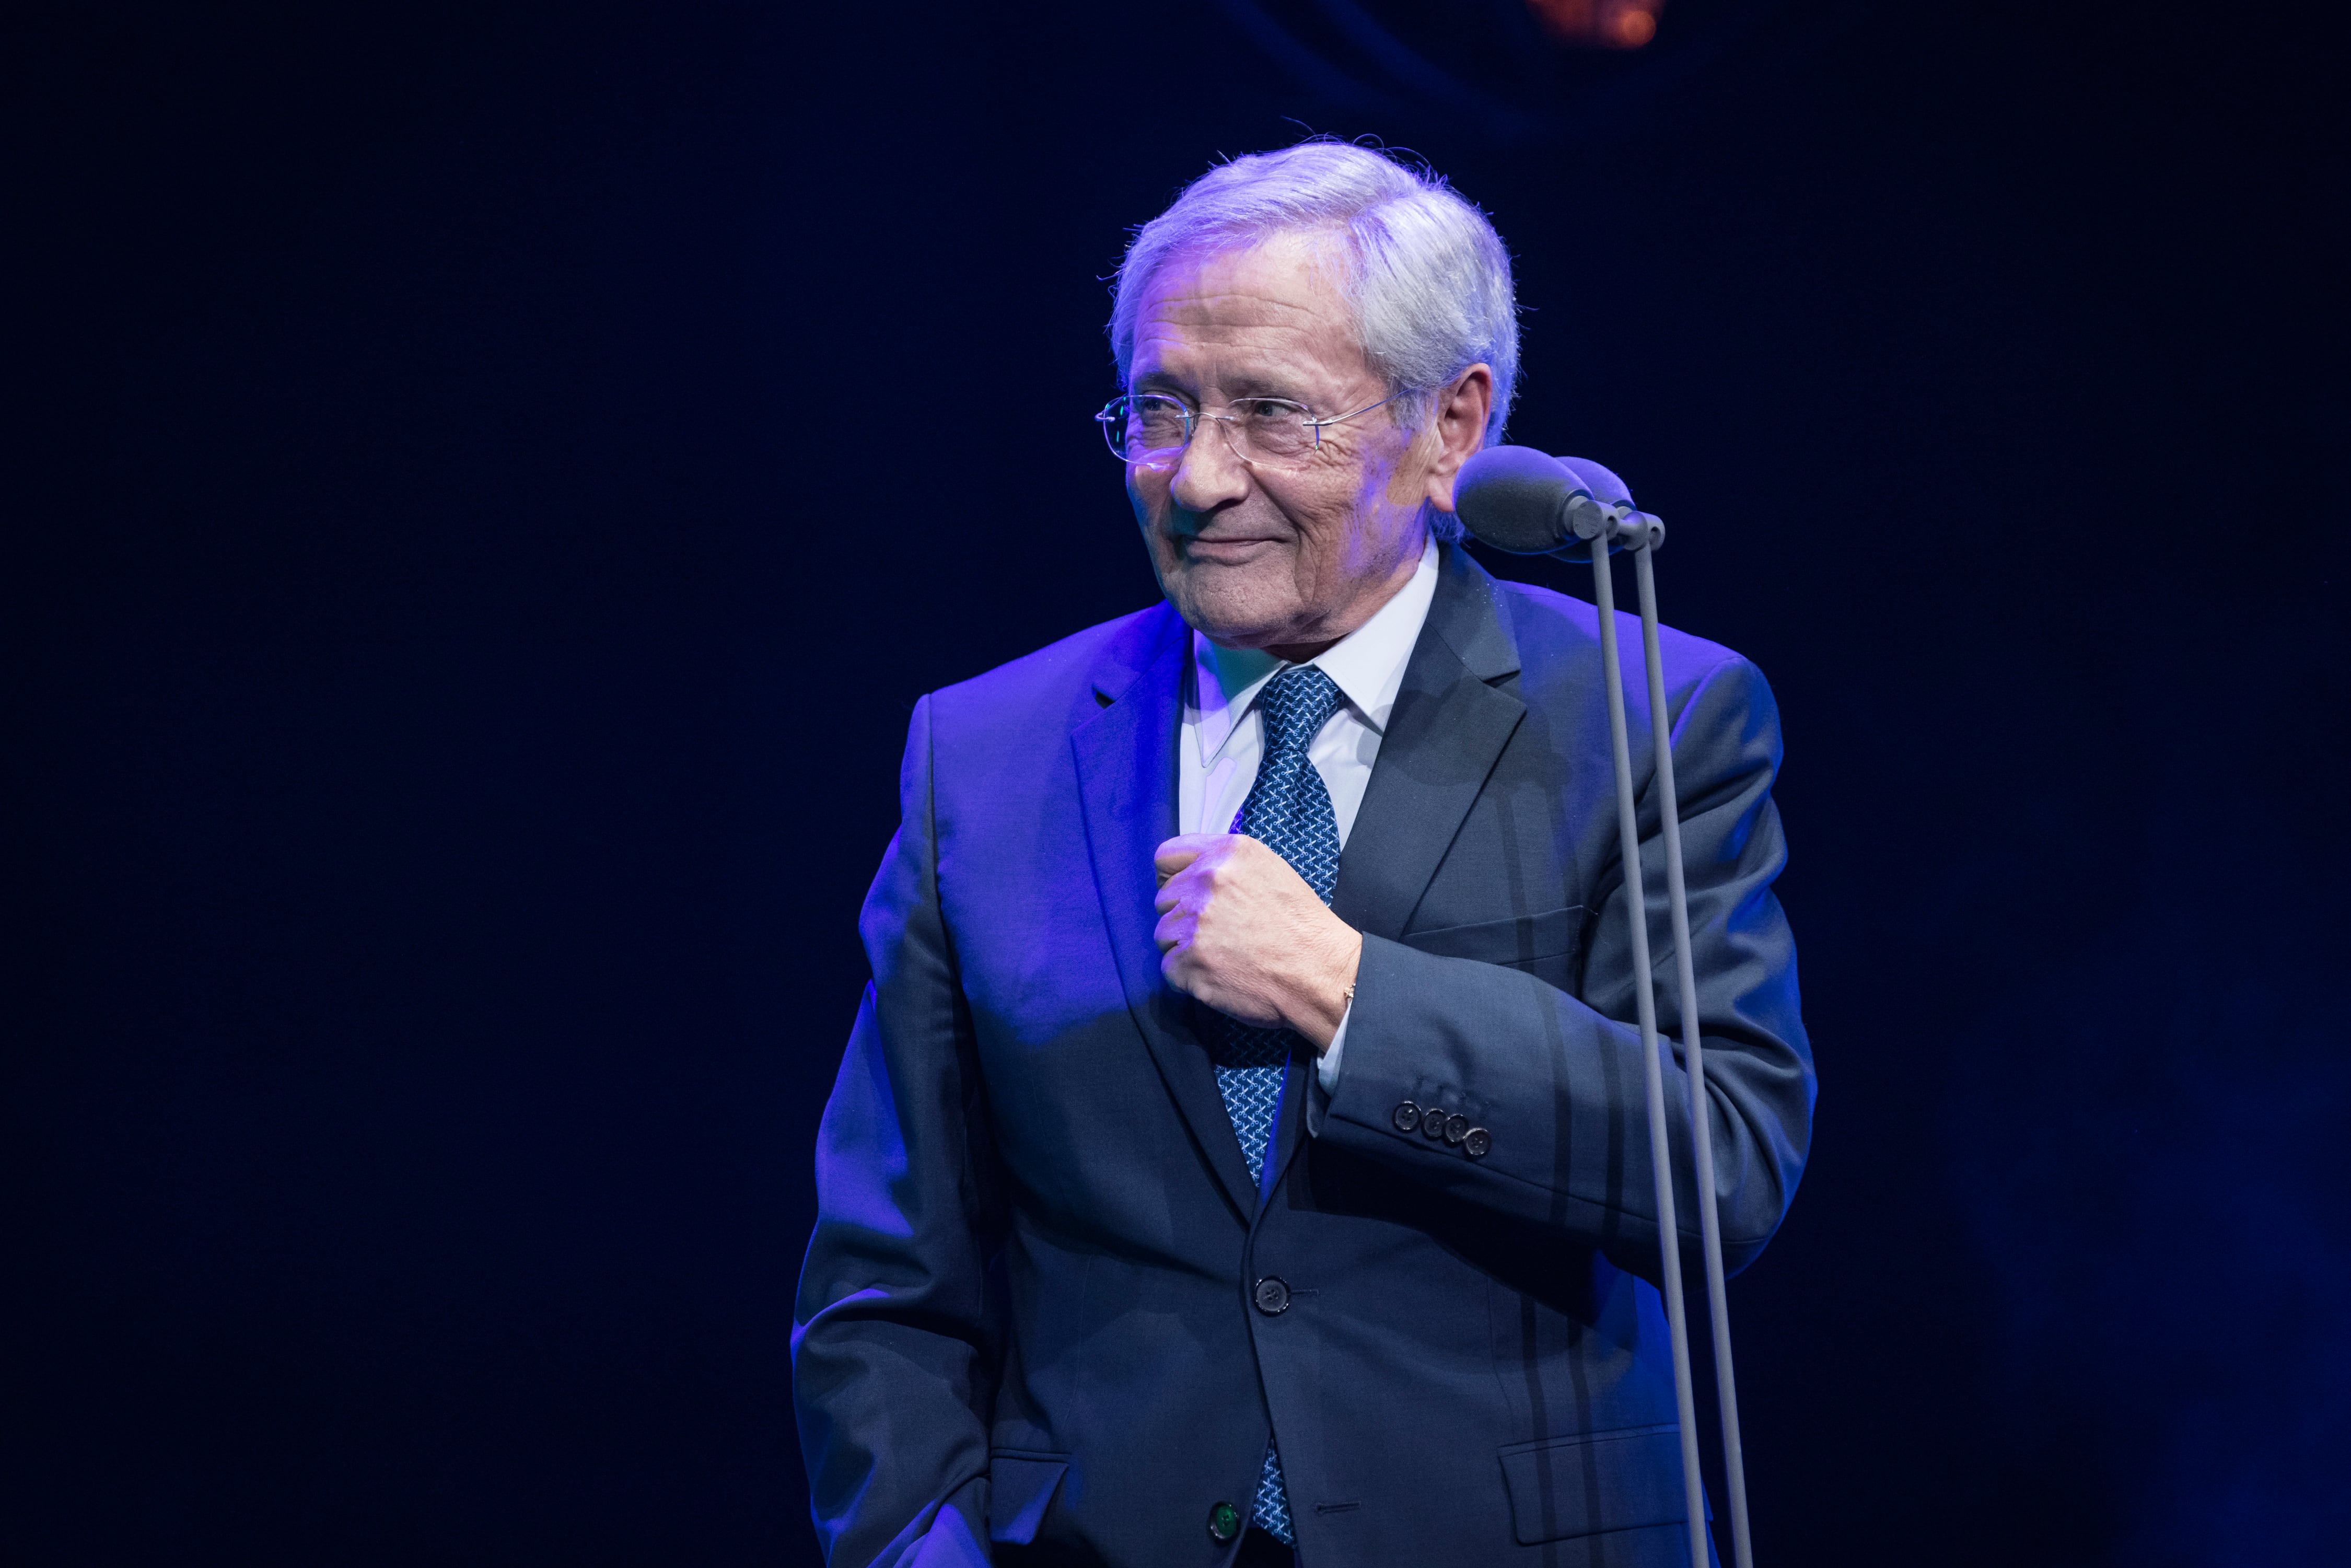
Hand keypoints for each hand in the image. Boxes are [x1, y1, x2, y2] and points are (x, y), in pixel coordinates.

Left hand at [1152, 833, 1361, 1050]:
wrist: (1320, 974)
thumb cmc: (1302, 927)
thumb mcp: (1270, 871)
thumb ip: (1227, 865)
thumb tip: (1191, 875)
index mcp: (1227, 854)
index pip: (1166, 858)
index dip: (1173, 878)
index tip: (1184, 893)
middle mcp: (1207, 882)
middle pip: (1164, 900)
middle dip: (1183, 916)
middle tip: (1218, 933)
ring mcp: (1195, 923)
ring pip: (1163, 934)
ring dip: (1184, 947)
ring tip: (1222, 955)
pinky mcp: (1190, 962)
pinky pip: (1169, 967)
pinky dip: (1188, 976)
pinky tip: (1219, 974)